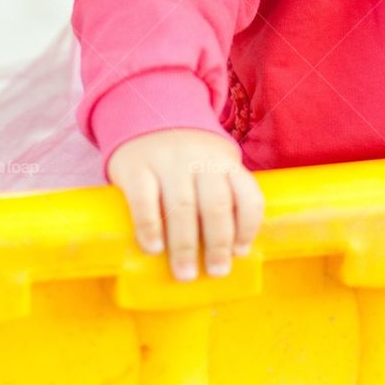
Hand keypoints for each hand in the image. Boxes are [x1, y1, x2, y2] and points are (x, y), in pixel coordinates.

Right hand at [107, 128, 264, 282]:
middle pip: (216, 205)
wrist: (147, 112)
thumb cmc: (186, 155)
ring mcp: (167, 161)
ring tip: (184, 272)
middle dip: (218, 244)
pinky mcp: (136, 167)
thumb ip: (222, 195)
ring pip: (182, 206)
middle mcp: (200, 159)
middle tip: (215, 272)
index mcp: (225, 161)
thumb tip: (228, 250)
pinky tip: (153, 248)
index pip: (247, 195)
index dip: (248, 227)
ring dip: (185, 245)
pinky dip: (150, 227)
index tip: (239, 253)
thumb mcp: (213, 164)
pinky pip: (144, 200)